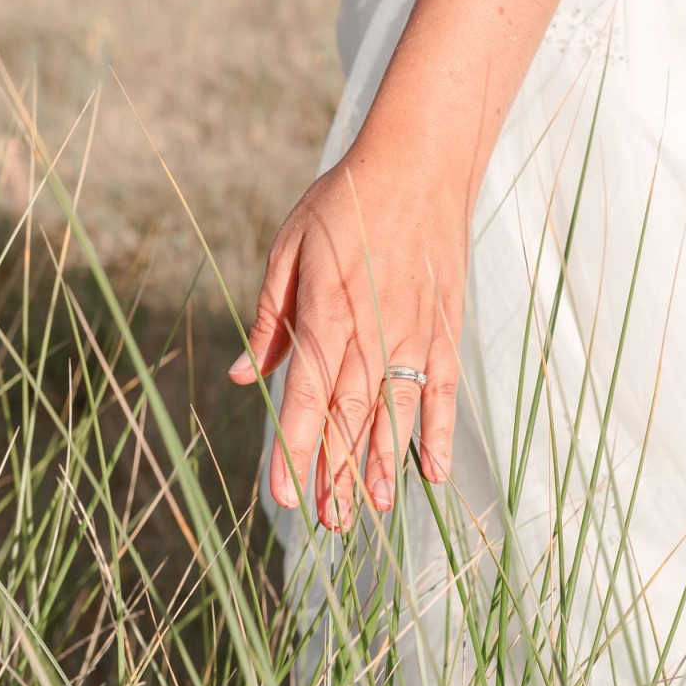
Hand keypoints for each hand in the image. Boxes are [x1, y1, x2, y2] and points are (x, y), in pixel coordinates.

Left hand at [228, 141, 468, 529]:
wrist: (418, 162)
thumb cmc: (343, 202)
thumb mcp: (289, 248)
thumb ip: (269, 318)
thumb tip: (239, 375)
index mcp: (325, 310)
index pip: (306, 394)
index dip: (293, 448)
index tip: (281, 496)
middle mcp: (371, 328)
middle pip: (350, 414)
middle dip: (336, 472)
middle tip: (329, 523)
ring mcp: (414, 330)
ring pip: (398, 410)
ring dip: (384, 464)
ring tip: (374, 512)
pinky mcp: (445, 327)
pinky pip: (444, 388)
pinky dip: (441, 430)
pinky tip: (432, 470)